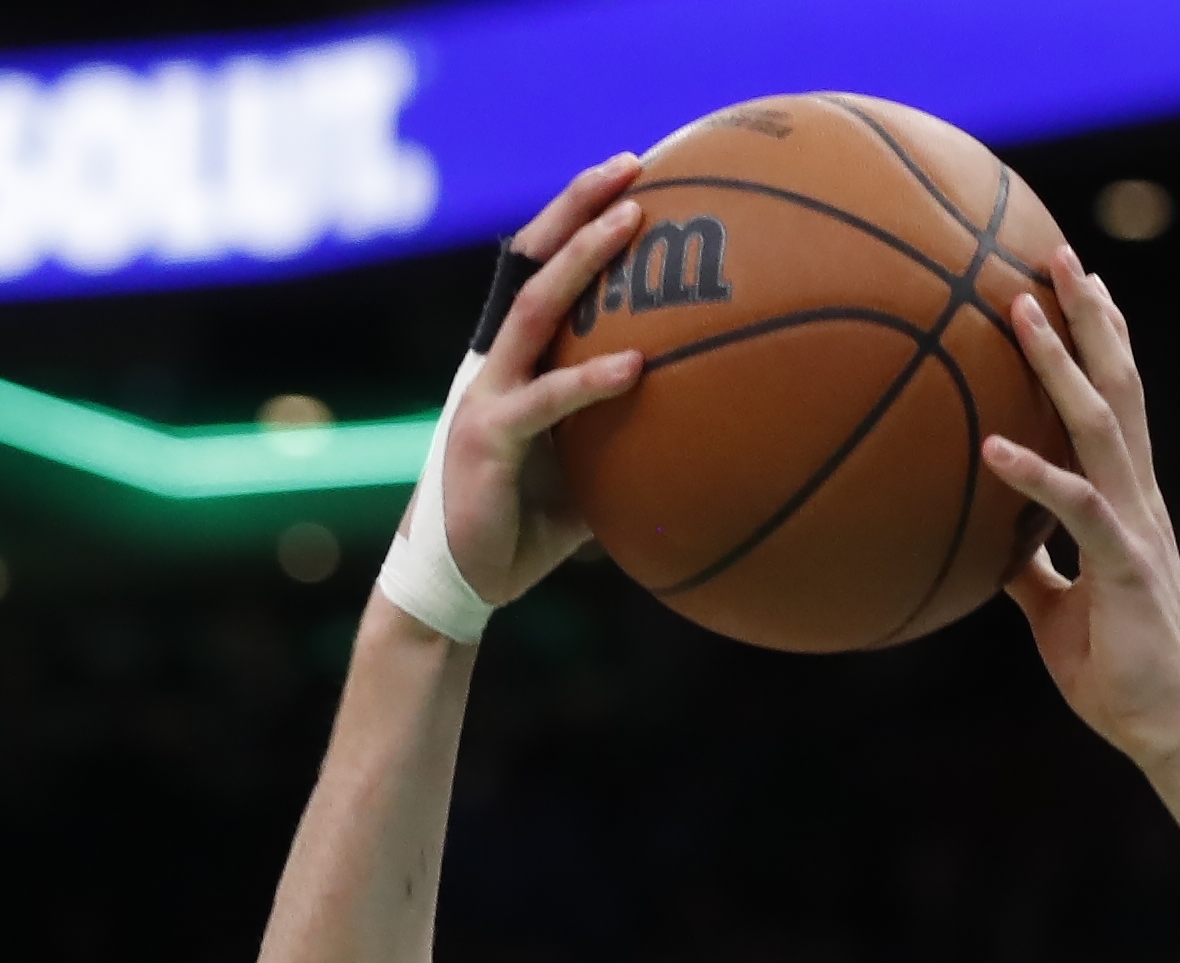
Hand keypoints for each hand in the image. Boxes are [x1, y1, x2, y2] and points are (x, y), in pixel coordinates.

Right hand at [418, 156, 649, 606]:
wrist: (464, 579)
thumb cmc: (529, 526)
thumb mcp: (593, 473)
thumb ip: (634, 441)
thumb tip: (715, 434)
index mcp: (514, 361)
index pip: (542, 270)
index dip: (578, 219)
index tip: (631, 176)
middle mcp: (494, 362)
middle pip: (532, 261)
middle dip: (579, 208)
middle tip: (633, 166)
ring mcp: (485, 394)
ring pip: (535, 310)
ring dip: (583, 261)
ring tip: (632, 222)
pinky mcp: (486, 439)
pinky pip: (546, 402)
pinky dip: (591, 381)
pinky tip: (639, 365)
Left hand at [982, 251, 1179, 772]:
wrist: (1171, 734)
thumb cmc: (1120, 677)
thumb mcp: (1056, 612)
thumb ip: (1029, 566)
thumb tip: (985, 541)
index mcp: (1127, 507)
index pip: (1117, 408)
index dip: (1099, 344)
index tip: (1076, 287)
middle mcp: (1138, 503)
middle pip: (1118, 391)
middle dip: (1089, 320)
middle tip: (1057, 255)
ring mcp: (1136, 530)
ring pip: (1103, 428)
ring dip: (1061, 365)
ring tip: (1020, 309)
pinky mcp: (1125, 568)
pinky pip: (1077, 511)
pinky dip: (1034, 476)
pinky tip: (992, 449)